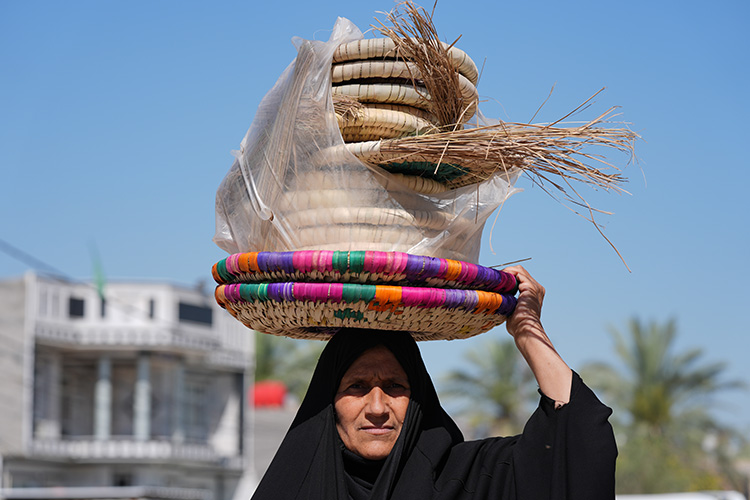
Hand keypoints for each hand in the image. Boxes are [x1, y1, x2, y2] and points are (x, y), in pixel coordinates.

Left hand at [502, 265, 571, 403]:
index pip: (521, 277)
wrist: (525, 331)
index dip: (508, 276)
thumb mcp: (512, 309)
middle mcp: (537, 288)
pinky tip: (500, 281)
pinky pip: (518, 273)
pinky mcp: (530, 288)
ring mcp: (535, 287)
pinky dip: (508, 274)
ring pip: (519, 270)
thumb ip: (508, 301)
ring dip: (506, 272)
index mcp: (534, 293)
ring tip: (496, 279)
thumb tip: (495, 299)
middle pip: (520, 271)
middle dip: (506, 273)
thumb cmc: (518, 326)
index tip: (496, 281)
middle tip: (495, 279)